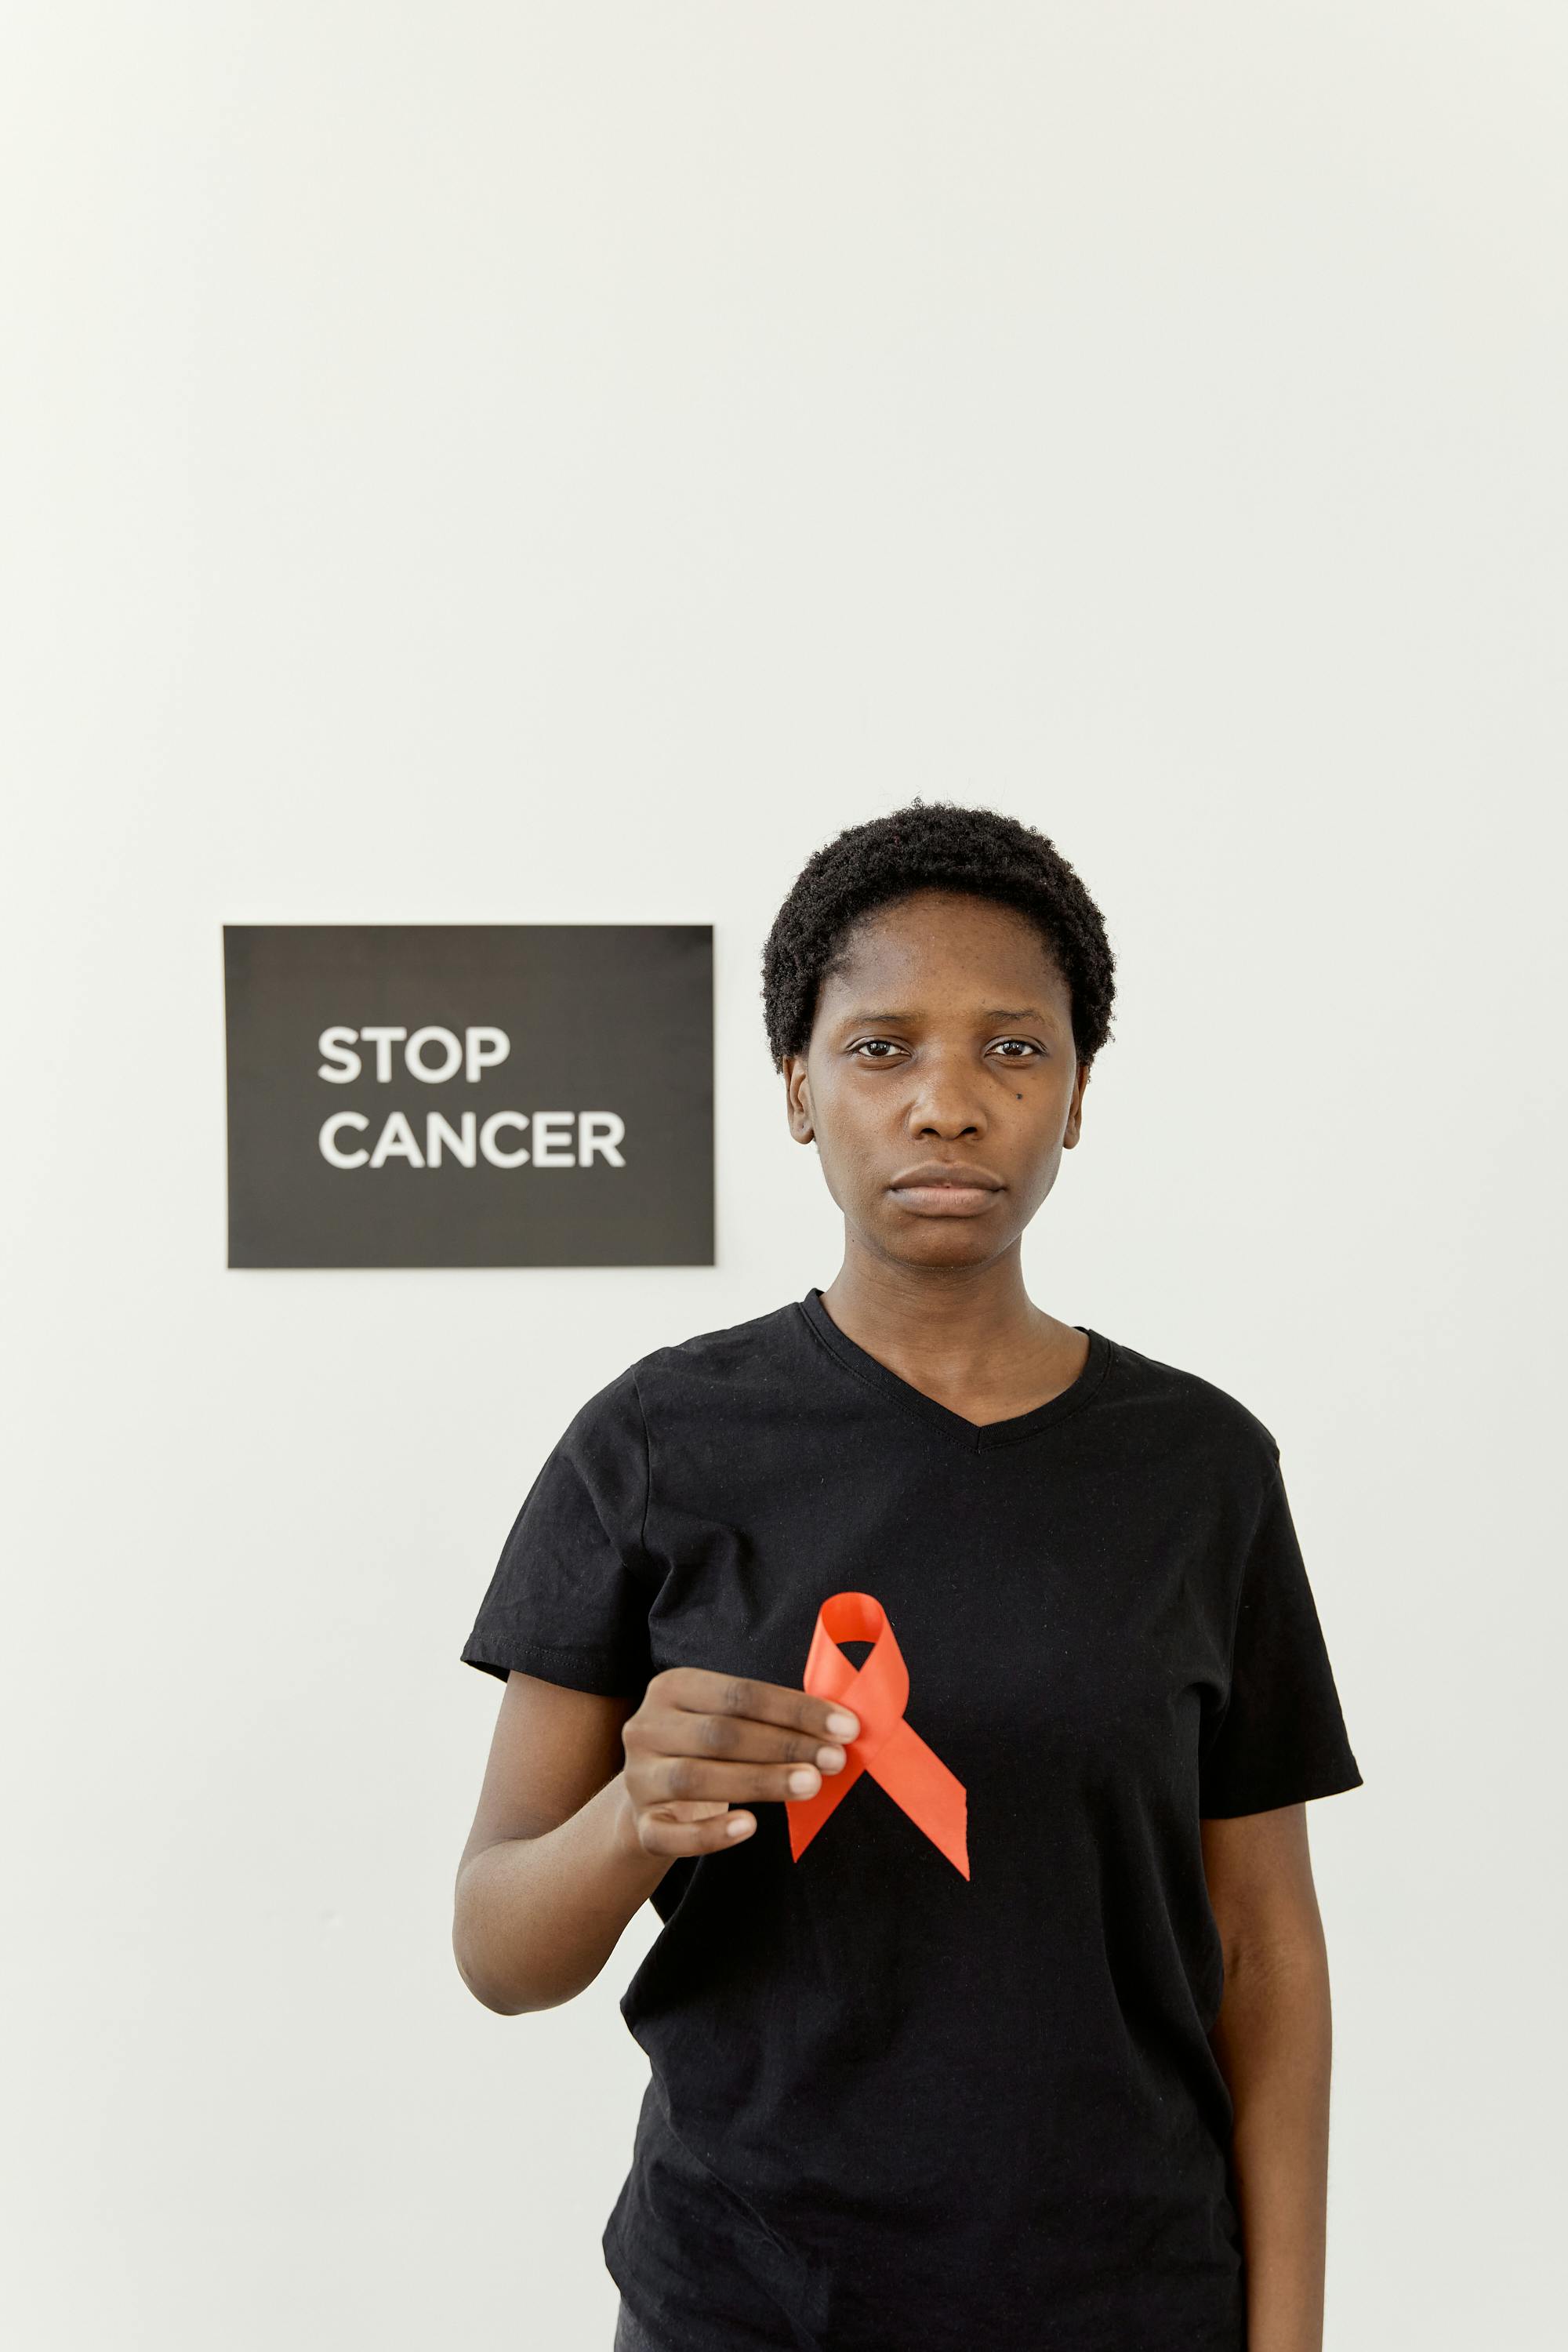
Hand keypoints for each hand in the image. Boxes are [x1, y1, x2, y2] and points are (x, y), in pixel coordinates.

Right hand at [620, 1668, 859, 1856]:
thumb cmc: (708, 1750)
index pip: (740, 1693)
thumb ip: (768, 1717)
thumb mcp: (725, 1719)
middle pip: (721, 1734)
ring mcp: (639, 1778)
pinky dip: (710, 1833)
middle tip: (835, 1759)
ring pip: (697, 1779)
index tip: (845, 1727)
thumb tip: (840, 1725)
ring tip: (810, 1785)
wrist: (653, 1796)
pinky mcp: (640, 1825)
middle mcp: (647, 1727)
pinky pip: (671, 1834)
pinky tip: (749, 1827)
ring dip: (760, 1782)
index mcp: (672, 1687)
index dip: (795, 1710)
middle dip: (785, 1746)